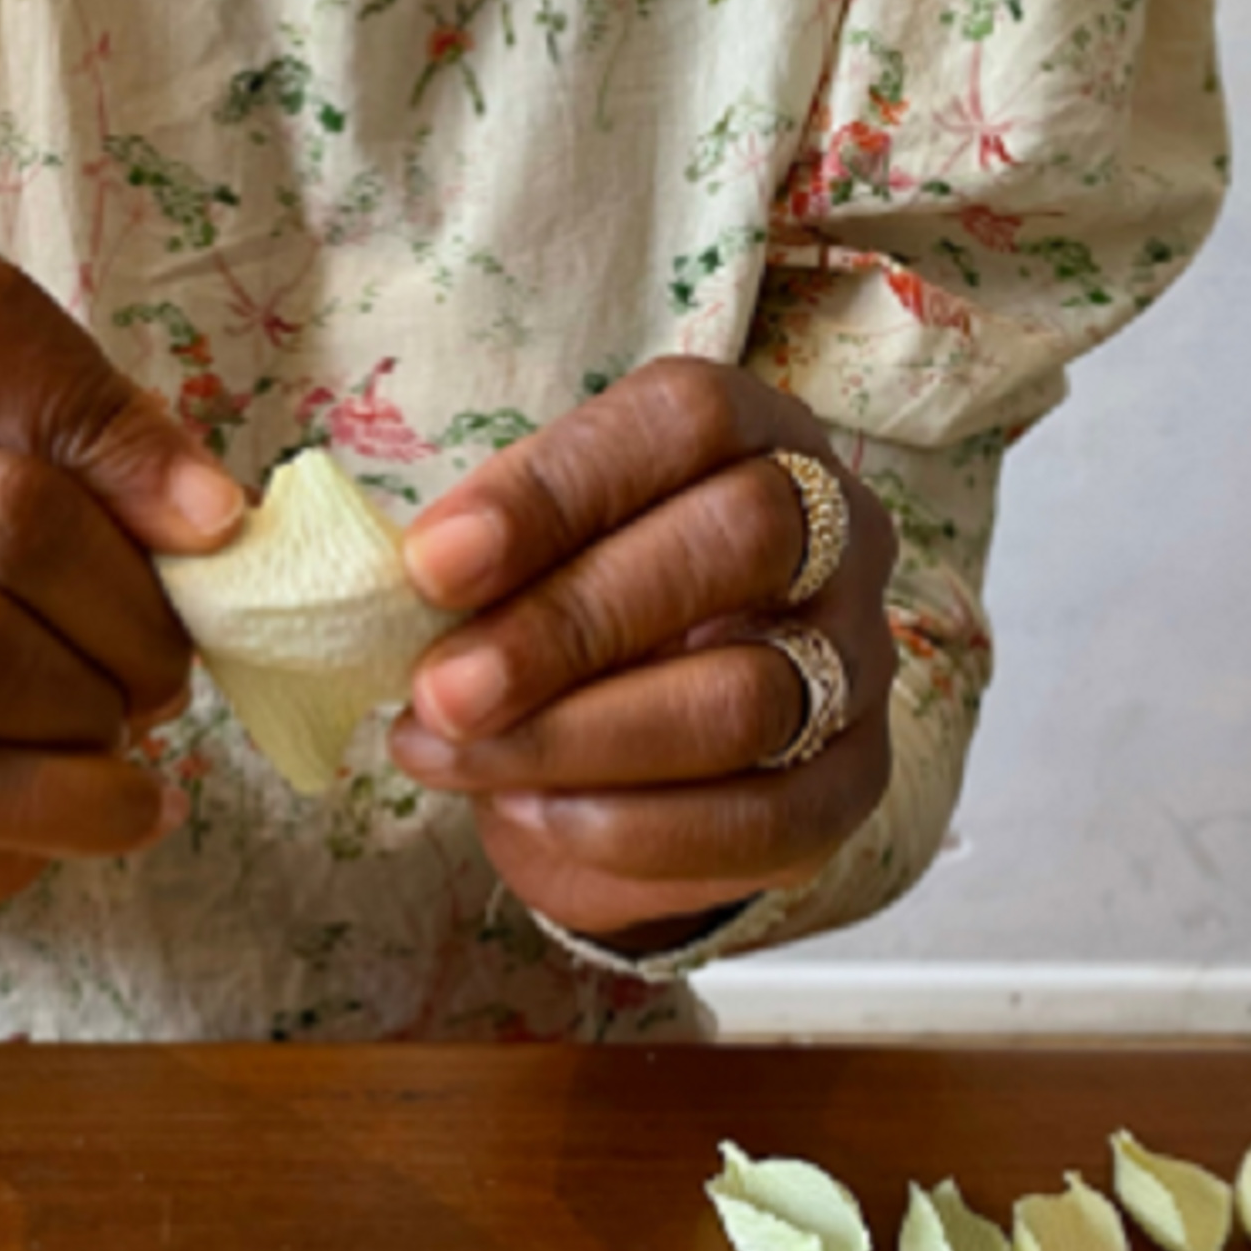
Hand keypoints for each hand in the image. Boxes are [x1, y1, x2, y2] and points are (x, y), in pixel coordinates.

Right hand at [0, 257, 244, 921]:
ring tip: (119, 717)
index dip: (118, 423)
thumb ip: (127, 475)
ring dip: (96, 700)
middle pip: (5, 515)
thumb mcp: (49, 497)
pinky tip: (134, 801)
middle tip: (169, 658)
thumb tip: (216, 521)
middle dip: (132, 602)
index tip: (208, 519)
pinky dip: (90, 802)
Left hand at [389, 357, 897, 950]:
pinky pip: (761, 819)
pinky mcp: (848, 786)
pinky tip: (527, 815)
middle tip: (440, 689)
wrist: (639, 756)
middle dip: (568, 623)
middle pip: (736, 543)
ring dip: (577, 738)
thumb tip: (395, 593)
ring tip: (455, 755)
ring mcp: (855, 663)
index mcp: (751, 436)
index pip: (683, 422)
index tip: (432, 565)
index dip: (552, 491)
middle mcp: (834, 534)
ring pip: (744, 697)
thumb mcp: (523, 564)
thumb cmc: (572, 617)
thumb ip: (483, 562)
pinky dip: (630, 828)